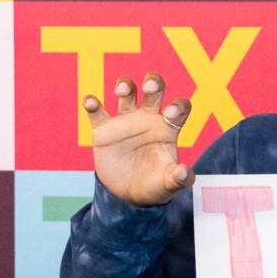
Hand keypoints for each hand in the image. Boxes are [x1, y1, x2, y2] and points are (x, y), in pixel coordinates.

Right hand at [85, 74, 192, 206]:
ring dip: (125, 85)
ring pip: (127, 92)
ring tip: (122, 90)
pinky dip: (93, 104)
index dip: (178, 105)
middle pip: (154, 90)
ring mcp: (125, 121)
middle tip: (150, 86)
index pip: (179, 108)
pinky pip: (97, 112)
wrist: (127, 194)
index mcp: (168, 128)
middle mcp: (148, 118)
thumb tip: (184, 172)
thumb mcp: (168, 185)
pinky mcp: (103, 130)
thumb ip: (179, 179)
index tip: (170, 112)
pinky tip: (92, 103)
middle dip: (154, 83)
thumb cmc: (155, 185)